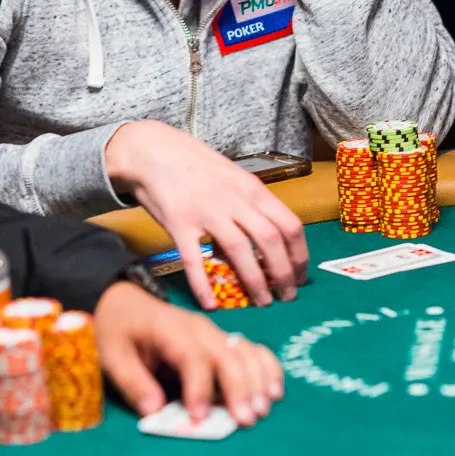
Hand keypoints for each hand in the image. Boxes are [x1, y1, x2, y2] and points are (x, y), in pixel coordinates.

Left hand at [94, 281, 283, 425]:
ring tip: (263, 410)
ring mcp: (215, 333)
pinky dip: (267, 368)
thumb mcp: (112, 355)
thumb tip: (154, 411)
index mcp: (169, 330)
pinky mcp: (224, 341)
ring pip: (245, 352)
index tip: (199, 417)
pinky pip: (253, 351)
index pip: (191, 357)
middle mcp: (199, 329)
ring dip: (258, 380)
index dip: (199, 387)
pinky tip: (274, 390)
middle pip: (226, 355)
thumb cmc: (119, 331)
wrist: (125, 303)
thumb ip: (133, 382)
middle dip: (239, 388)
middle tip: (246, 420)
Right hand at [104, 121, 307, 308]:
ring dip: (255, 281)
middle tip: (287, 296)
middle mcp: (234, 200)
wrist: (153, 151)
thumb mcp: (233, 178)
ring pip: (239, 250)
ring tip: (262, 302)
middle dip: (283, 273)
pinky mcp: (178, 222)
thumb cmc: (195, 165)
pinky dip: (204, 285)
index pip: (289, 224)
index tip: (301, 276)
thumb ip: (249, 206)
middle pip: (270, 240)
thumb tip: (265, 241)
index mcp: (252, 189)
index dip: (299, 255)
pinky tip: (211, 304)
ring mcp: (206, 211)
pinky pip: (194, 259)